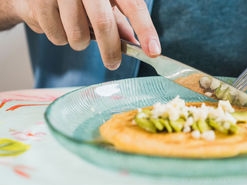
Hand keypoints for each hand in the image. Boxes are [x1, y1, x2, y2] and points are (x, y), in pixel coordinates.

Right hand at [12, 0, 160, 69]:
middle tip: (113, 62)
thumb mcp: (103, 2)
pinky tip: (56, 21)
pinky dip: (59, 37)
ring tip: (75, 28)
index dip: (146, 30)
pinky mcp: (37, 1)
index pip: (133, 6)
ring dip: (80, 42)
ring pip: (77, 36)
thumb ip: (118, 21)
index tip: (153, 51)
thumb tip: (135, 44)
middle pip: (104, 24)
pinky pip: (56, 35)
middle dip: (111, 50)